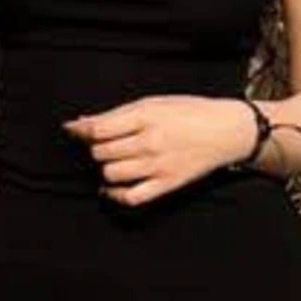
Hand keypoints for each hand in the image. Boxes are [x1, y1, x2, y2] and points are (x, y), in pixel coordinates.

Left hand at [61, 95, 252, 206]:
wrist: (226, 131)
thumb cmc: (190, 112)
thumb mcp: (153, 102)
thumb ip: (117, 114)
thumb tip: (81, 123)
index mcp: (146, 117)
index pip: (99, 130)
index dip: (81, 131)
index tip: (74, 131)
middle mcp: (150, 142)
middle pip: (102, 153)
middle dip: (95, 148)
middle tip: (102, 143)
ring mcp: (158, 166)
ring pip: (111, 174)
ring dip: (105, 167)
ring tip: (113, 159)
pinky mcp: (166, 184)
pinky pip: (131, 197)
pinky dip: (114, 194)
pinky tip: (111, 187)